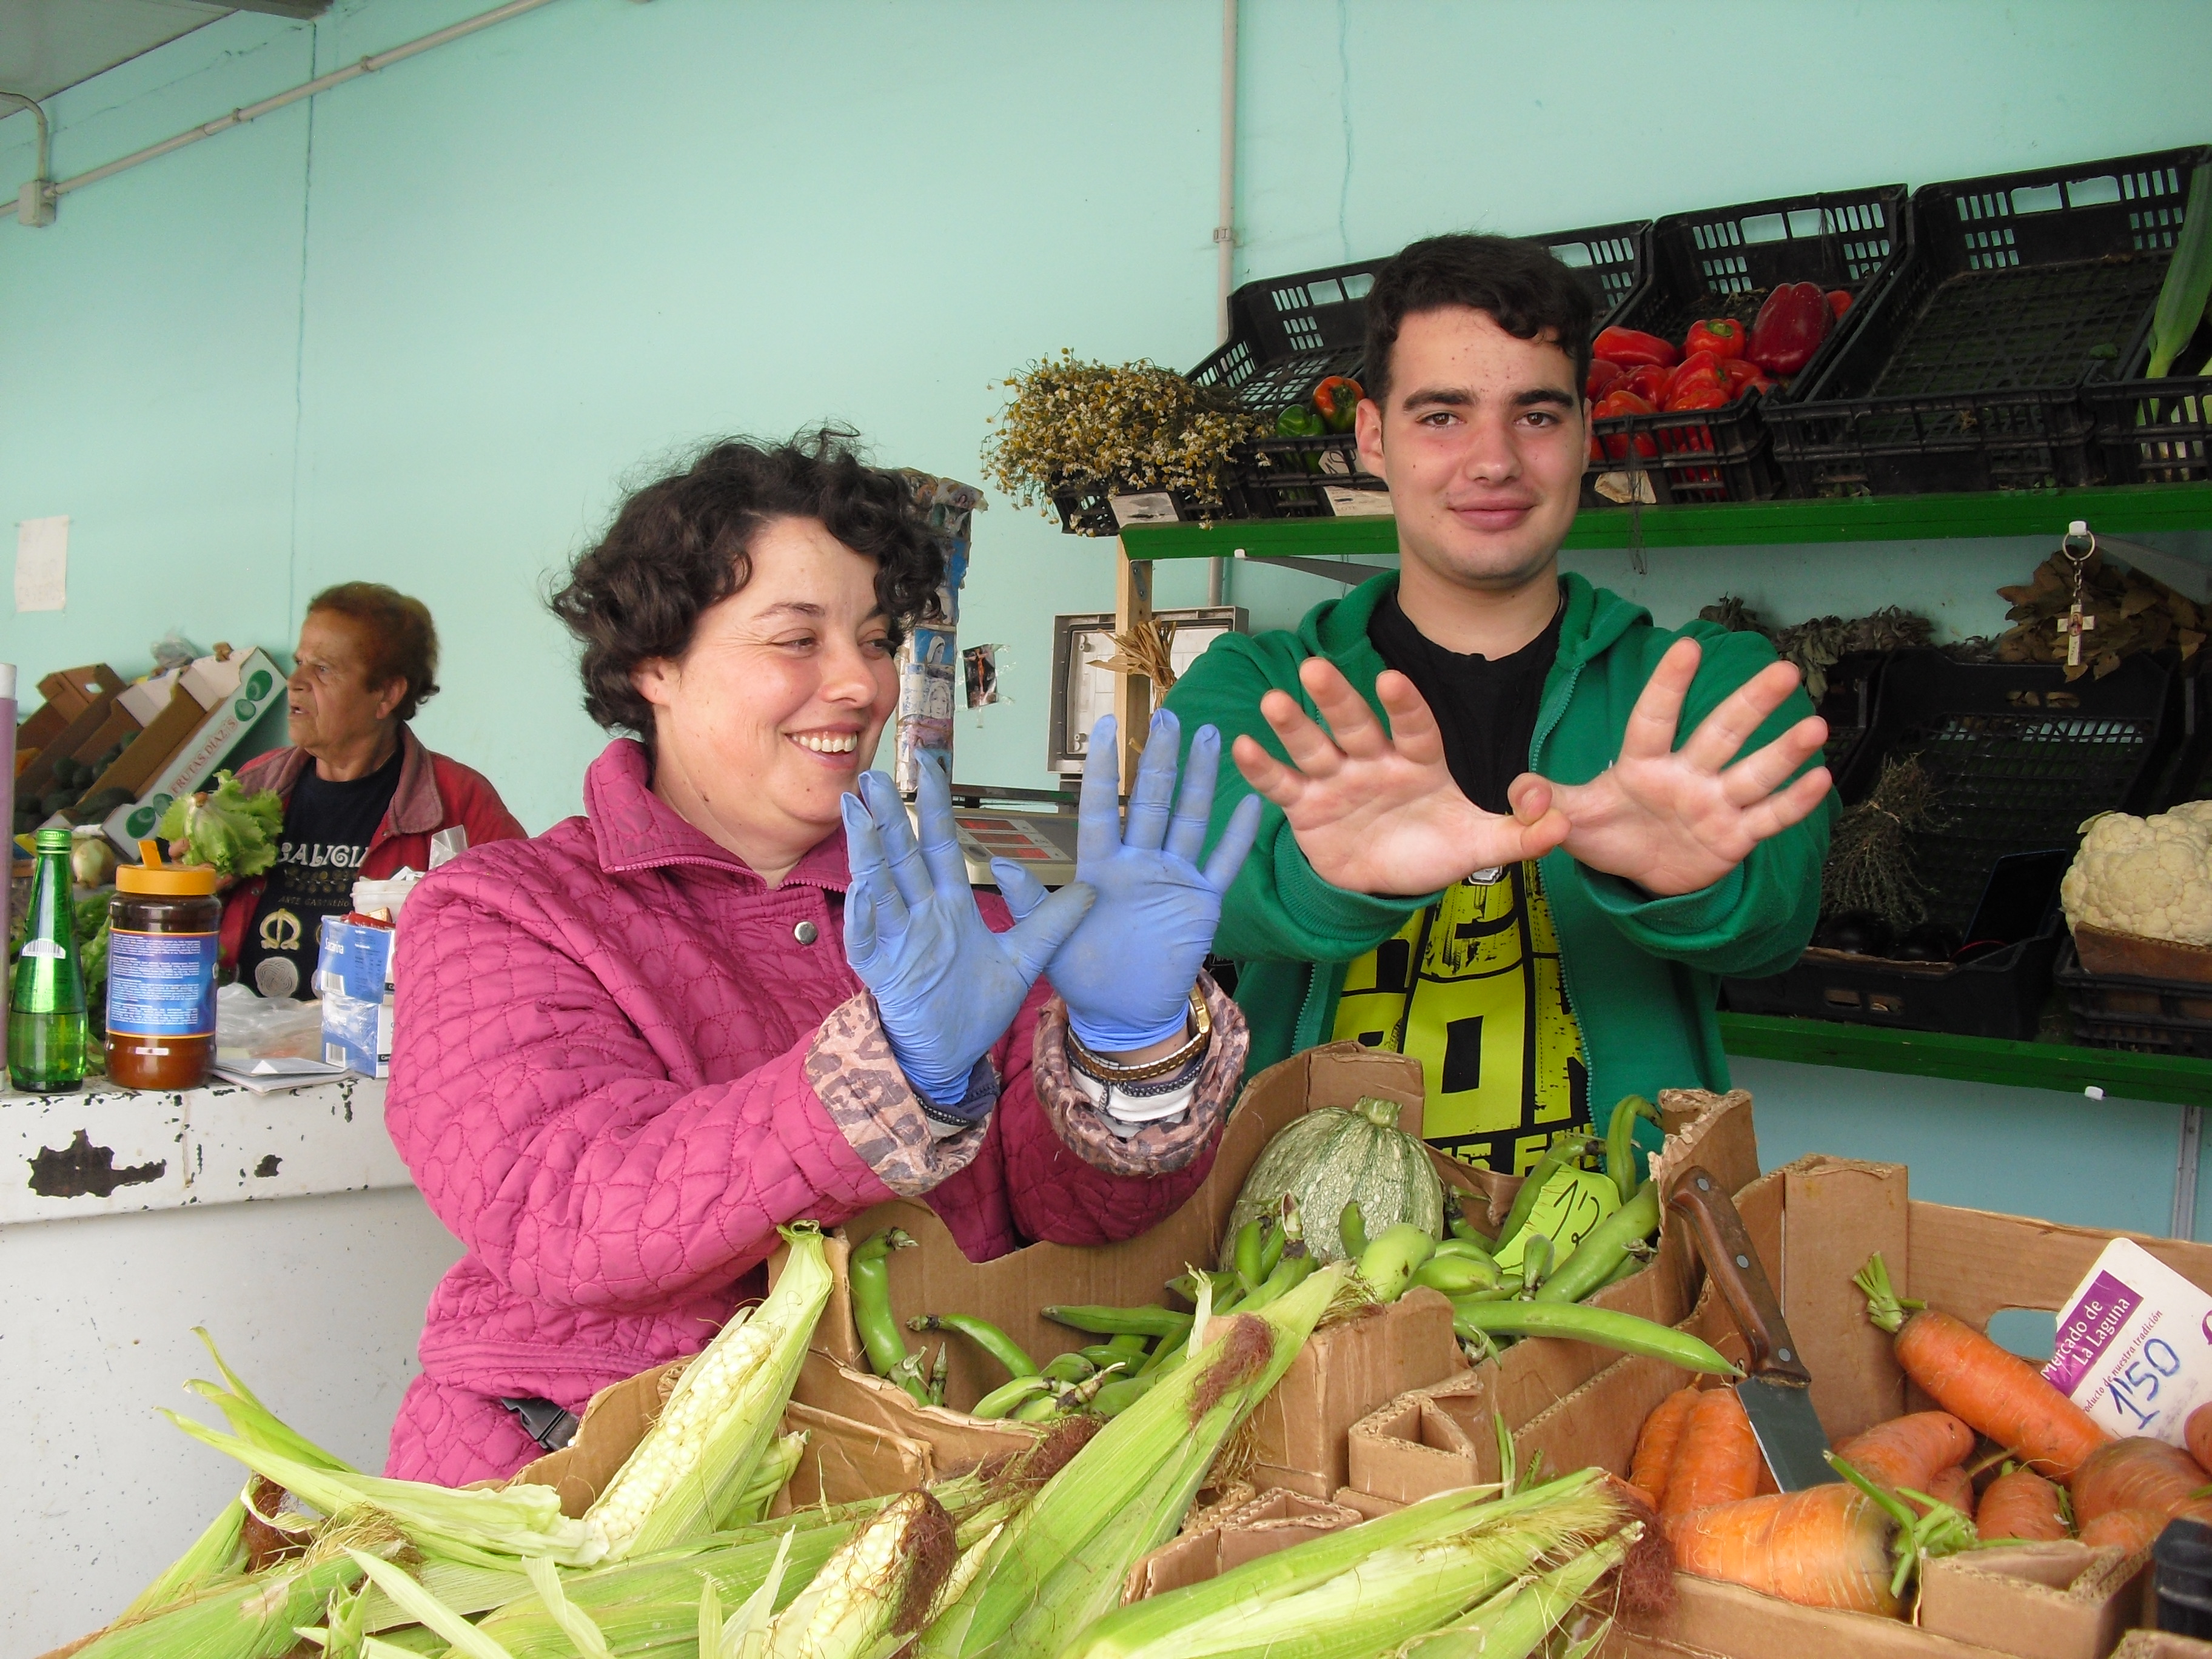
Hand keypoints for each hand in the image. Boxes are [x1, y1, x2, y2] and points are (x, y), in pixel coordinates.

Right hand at [841, 756, 1092, 1105]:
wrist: (952, 1055)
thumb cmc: (977, 1007)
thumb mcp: (1024, 960)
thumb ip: (1052, 922)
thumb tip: (1094, 889)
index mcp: (950, 904)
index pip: (939, 844)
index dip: (933, 807)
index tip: (931, 765)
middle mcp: (919, 913)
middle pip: (901, 854)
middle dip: (887, 815)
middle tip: (874, 774)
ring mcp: (896, 939)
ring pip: (878, 886)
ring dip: (866, 849)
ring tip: (854, 811)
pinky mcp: (883, 971)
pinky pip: (869, 939)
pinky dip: (864, 915)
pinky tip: (860, 889)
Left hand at [997, 709, 1261, 1053]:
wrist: (1122, 1013)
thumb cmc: (1082, 974)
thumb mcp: (1048, 942)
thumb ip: (1031, 901)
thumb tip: (998, 864)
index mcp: (1099, 867)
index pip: (1098, 807)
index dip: (1102, 769)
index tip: (1104, 725)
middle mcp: (1138, 862)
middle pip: (1151, 801)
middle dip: (1159, 759)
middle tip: (1167, 716)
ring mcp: (1172, 878)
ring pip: (1189, 820)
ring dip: (1201, 779)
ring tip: (1212, 735)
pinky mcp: (1201, 902)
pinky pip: (1222, 864)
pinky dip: (1237, 836)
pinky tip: (1254, 802)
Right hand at [1229, 657, 1569, 895]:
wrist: (1388, 878)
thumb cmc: (1433, 848)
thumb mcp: (1480, 845)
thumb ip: (1520, 833)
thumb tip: (1565, 825)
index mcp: (1419, 760)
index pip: (1414, 727)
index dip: (1403, 704)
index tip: (1390, 679)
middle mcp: (1373, 761)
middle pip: (1355, 724)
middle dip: (1337, 698)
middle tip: (1316, 668)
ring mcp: (1336, 780)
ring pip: (1313, 745)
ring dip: (1293, 724)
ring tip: (1274, 701)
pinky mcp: (1306, 806)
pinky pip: (1283, 784)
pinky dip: (1263, 768)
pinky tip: (1242, 746)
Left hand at [1507, 638, 1831, 896]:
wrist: (1637, 874)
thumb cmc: (1606, 831)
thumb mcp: (1569, 818)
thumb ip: (1542, 801)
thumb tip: (1523, 792)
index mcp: (1642, 764)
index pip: (1654, 718)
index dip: (1669, 685)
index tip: (1687, 647)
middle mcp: (1687, 775)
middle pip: (1720, 734)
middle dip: (1750, 704)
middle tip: (1784, 669)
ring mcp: (1715, 804)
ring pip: (1754, 773)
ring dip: (1784, 751)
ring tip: (1815, 725)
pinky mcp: (1734, 837)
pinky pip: (1768, 818)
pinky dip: (1793, 803)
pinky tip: (1822, 779)